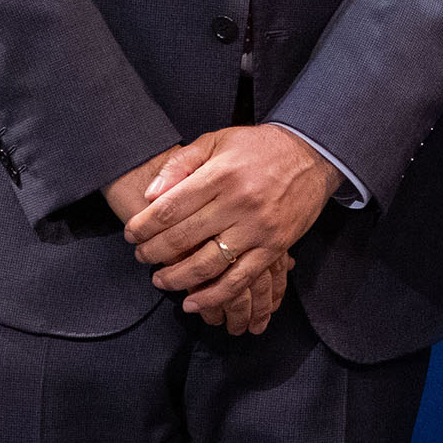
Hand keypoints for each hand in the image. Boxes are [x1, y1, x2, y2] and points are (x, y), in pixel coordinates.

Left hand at [106, 142, 282, 333]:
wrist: (312, 154)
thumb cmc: (259, 147)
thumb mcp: (217, 140)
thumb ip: (181, 163)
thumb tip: (151, 195)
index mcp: (220, 174)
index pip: (169, 208)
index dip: (144, 225)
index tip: (131, 234)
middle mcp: (238, 202)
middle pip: (183, 238)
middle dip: (154, 252)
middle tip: (141, 257)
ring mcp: (258, 228)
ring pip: (208, 264)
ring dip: (177, 278)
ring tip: (160, 280)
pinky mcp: (275, 246)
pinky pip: (240, 280)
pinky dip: (213, 296)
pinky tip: (192, 302)